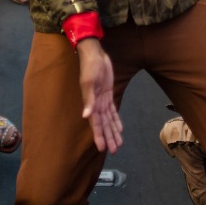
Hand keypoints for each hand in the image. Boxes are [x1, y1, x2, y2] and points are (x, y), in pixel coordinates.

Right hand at [76, 38, 121, 153]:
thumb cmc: (90, 67)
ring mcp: (102, 101)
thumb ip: (88, 99)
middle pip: (104, 125)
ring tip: (118, 144)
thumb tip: (86, 116)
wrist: (94, 55)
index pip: (96, 124)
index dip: (99, 136)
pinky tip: (120, 128)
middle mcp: (96, 105)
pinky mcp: (108, 95)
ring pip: (109, 120)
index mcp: (91, 104)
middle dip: (108, 137)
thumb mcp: (89, 82)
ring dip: (113, 131)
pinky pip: (112, 111)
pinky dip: (116, 120)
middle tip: (114, 150)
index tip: (102, 148)